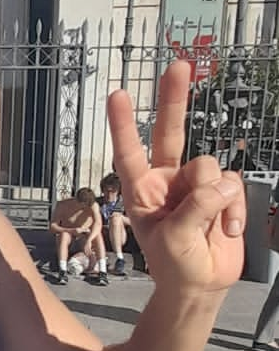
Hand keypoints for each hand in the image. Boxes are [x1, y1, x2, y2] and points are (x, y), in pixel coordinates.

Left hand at [107, 60, 244, 294]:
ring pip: (209, 167)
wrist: (200, 285)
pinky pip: (233, 185)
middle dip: (174, 98)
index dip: (124, 124)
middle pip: (171, 131)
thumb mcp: (173, 241)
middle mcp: (167, 179)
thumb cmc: (174, 265)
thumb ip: (194, 209)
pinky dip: (234, 209)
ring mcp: (196, 183)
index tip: (117, 94)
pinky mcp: (223, 192)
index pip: (129, 152)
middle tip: (179, 65)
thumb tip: (221, 183)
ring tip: (209, 229)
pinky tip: (227, 231)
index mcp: (142, 190)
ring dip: (214, 199)